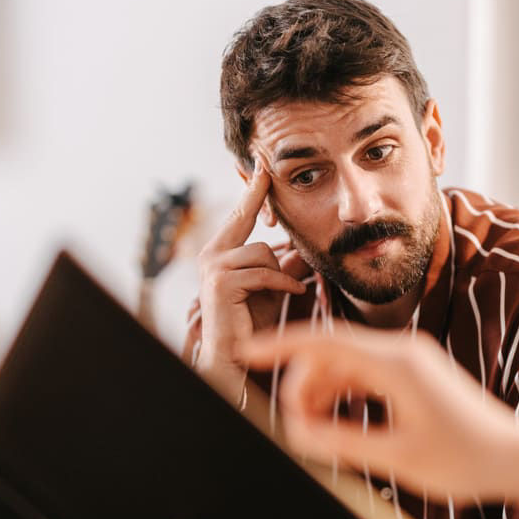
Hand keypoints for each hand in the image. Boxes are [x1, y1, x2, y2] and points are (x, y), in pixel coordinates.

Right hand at [196, 159, 306, 377]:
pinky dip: (283, 284)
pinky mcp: (221, 283)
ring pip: (263, 252)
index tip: (259, 163)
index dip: (252, 189)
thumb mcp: (275, 284)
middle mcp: (211, 254)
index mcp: (220, 251)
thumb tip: (307, 245)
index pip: (240, 215)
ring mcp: (213, 267)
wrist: (236, 355)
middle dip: (256, 194)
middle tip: (265, 166)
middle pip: (245, 218)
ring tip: (287, 291)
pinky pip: (264, 272)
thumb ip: (287, 263)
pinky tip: (293, 293)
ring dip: (281, 272)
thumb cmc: (254, 320)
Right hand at [240, 326, 518, 498]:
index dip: (281, 344)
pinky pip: (362, 375)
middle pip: (329, 353)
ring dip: (321, 395)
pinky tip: (338, 428)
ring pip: (343, 365)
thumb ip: (342, 443)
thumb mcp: (397, 458)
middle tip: (297, 431)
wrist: (514, 456)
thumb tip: (296, 434)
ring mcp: (408, 360)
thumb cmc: (464, 459)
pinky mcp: (411, 374)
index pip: (325, 341)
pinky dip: (342, 397)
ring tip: (318, 437)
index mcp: (397, 364)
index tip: (247, 351)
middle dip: (302, 386)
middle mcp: (401, 351)